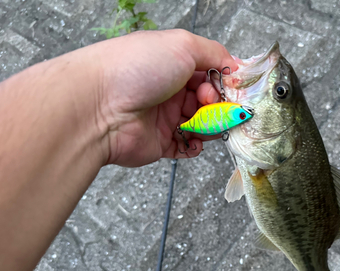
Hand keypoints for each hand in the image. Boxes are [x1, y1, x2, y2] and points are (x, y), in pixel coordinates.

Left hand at [91, 29, 237, 166]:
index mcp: (172, 64)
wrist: (98, 107)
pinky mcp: (159, 143)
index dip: (223, 82)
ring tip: (208, 125)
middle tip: (213, 105)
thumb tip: (234, 65)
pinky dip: (196, 146)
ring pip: (201, 124)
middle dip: (219, 105)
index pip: (208, 74)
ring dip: (211, 126)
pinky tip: (195, 140)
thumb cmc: (135, 69)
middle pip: (207, 101)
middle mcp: (168, 90)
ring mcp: (163, 117)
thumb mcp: (182, 45)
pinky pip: (186, 147)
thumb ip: (214, 53)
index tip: (230, 88)